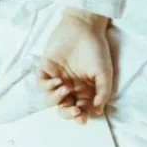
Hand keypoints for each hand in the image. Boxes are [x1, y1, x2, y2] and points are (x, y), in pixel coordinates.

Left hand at [37, 8, 112, 123]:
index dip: (80, 117)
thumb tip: (97, 111)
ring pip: (50, 100)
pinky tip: (57, 81)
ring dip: (57, 99)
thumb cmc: (97, 50)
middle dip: (67, 113)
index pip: (80, 110)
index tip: (82, 118)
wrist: (84, 28)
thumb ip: (102, 93)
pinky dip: (47, 87)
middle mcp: (70, 88)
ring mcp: (57, 79)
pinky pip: (41, 84)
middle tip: (74, 110)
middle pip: (63, 108)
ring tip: (65, 88)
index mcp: (85, 90)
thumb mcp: (105, 74)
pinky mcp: (45, 69)